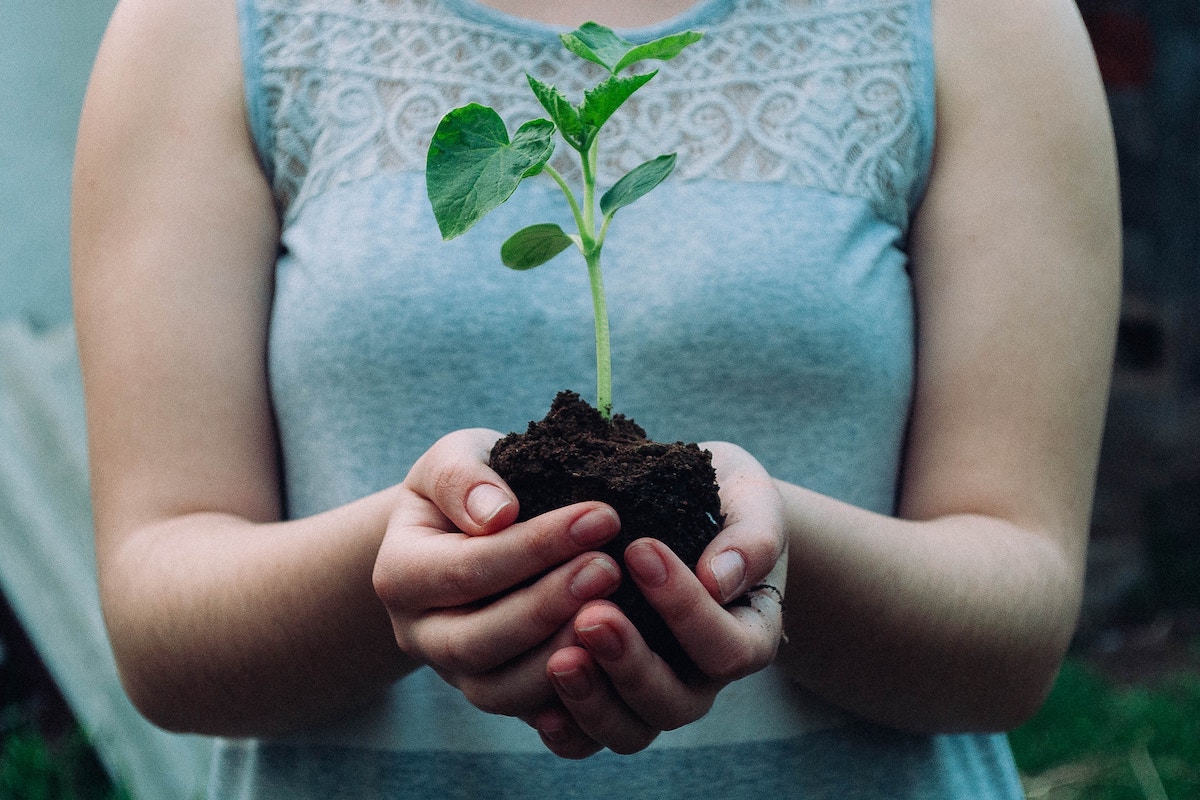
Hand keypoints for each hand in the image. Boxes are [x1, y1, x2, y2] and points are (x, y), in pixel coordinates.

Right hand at [372, 428, 623, 720]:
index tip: (601, 516)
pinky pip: (532, 716)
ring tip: (619, 612)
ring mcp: (456, 675)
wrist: (466, 532)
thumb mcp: (454, 459)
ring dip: (562, 654)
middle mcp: (419, 635)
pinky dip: (573, 699)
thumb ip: (463, 478)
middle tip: (610, 568)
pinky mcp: (498, 696)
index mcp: (400, 574)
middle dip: (549, 606)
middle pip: (478, 641)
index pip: (467, 569)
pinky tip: (616, 660)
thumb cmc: (469, 488)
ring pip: (502, 691)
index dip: (535, 547)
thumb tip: (498, 513)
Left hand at [536, 442, 787, 757]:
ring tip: (559, 657)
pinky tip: (539, 705)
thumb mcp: (750, 501)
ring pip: (629, 731)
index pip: (727, 648)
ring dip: (593, 700)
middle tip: (592, 613)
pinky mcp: (607, 699)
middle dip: (631, 662)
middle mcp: (702, 679)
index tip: (640, 549)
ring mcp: (653, 695)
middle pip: (675, 703)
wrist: (689, 511)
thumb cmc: (724, 500)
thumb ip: (750, 537)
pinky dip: (566, 729)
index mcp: (748, 634)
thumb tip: (719, 578)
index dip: (685, 608)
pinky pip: (587, 741)